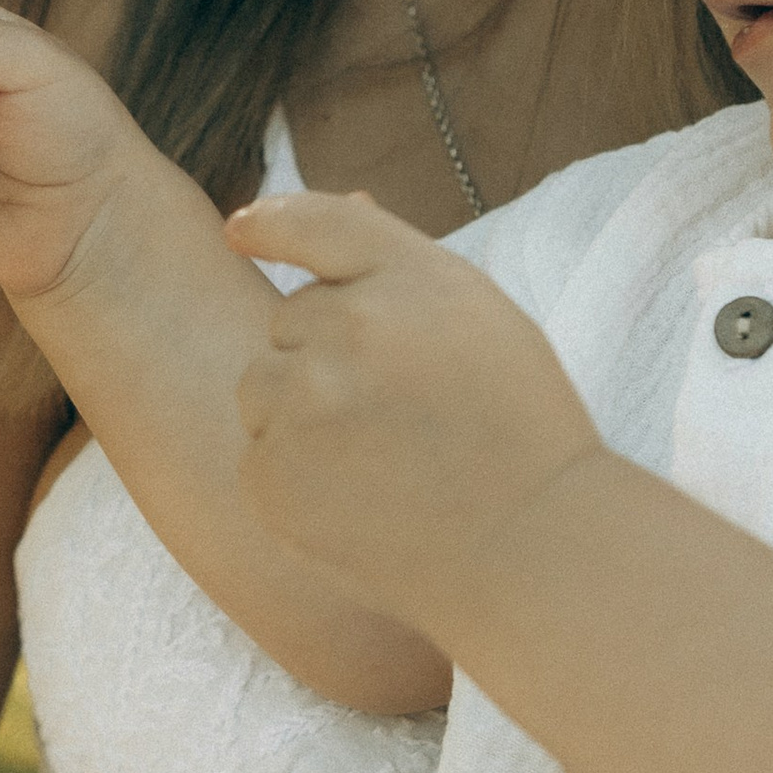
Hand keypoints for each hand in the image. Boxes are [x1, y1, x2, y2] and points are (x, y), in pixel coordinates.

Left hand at [224, 188, 602, 632]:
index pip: (318, 222)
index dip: (272, 222)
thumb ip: (390, 268)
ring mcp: (305, 406)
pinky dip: (295, 475)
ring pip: (261, 385)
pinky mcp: (274, 477)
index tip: (241, 229)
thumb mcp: (478, 318)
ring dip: (298, 410)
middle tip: (400, 410)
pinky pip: (260, 454)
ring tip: (380, 455)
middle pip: (288, 320)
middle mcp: (351, 329)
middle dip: (325, 354)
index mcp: (412, 279)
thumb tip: (273, 221)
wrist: (530, 551)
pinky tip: (361, 499)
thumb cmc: (514, 430)